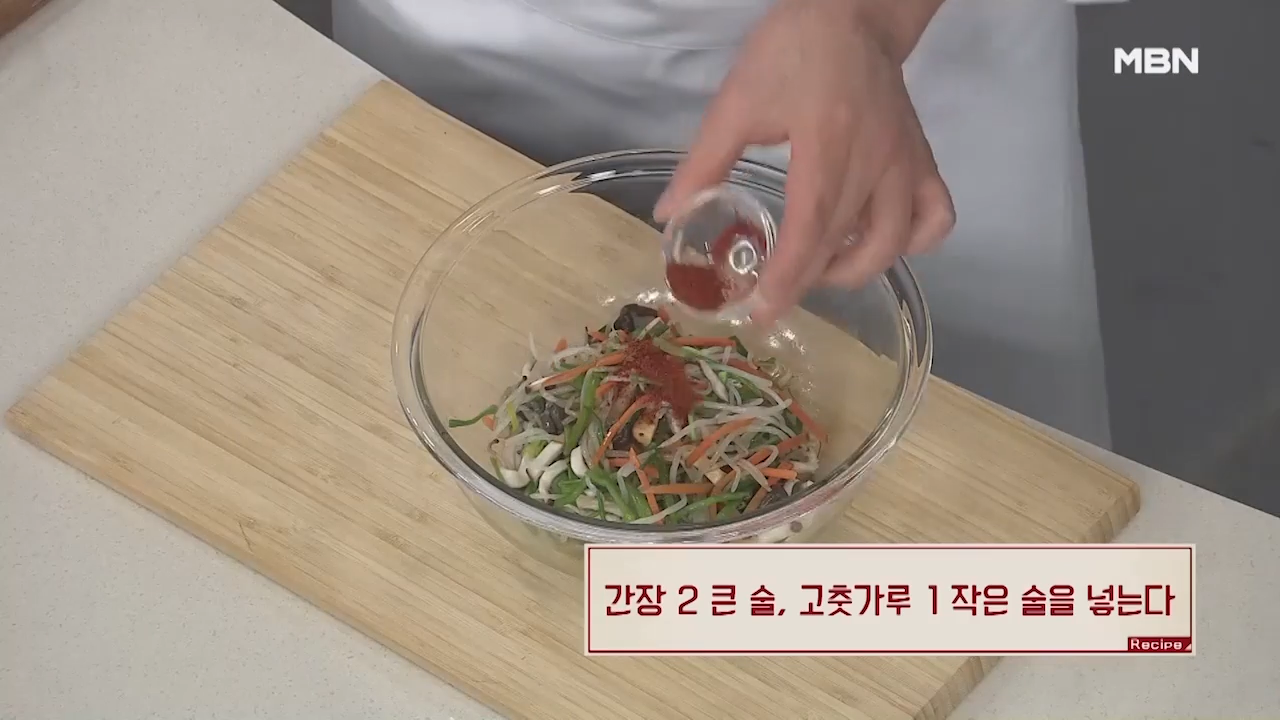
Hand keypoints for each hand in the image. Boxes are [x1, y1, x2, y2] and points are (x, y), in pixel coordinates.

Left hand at [654, 0, 955, 326]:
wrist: (853, 15)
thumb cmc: (791, 53)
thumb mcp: (737, 102)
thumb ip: (705, 162)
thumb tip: (668, 215)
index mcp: (828, 143)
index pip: (812, 226)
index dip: (789, 276)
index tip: (763, 310)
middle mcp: (876, 160)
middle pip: (848, 243)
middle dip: (809, 282)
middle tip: (775, 296)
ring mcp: (906, 163)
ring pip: (896, 242)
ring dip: (856, 270)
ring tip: (818, 270)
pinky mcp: (922, 160)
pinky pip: (934, 217)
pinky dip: (909, 243)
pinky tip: (874, 242)